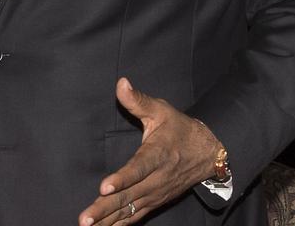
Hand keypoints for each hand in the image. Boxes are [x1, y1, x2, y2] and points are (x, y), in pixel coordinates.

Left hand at [78, 78, 222, 225]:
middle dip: (106, 208)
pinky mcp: (156, 200)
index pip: (138, 169)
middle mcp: (157, 178)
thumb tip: (121, 83)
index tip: (104, 187)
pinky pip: (137, 216)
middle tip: (85, 218)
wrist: (209, 152)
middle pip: (130, 196)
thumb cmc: (180, 128)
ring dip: (109, 220)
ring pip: (131, 210)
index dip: (122, 179)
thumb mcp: (161, 110)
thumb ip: (138, 101)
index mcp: (158, 154)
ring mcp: (156, 193)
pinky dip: (120, 224)